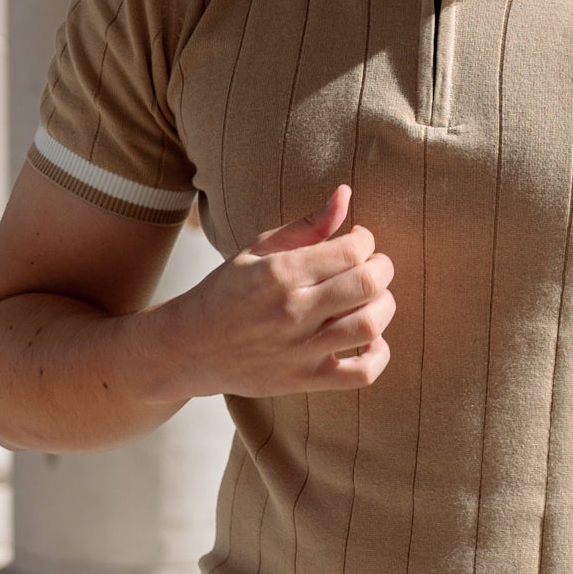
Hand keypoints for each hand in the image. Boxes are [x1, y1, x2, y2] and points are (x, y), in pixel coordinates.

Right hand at [161, 183, 395, 399]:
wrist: (189, 347)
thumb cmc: (227, 292)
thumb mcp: (259, 249)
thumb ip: (307, 224)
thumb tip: (345, 194)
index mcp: (280, 272)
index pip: (352, 249)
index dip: (365, 239)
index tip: (357, 240)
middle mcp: (292, 311)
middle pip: (368, 283)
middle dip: (382, 267)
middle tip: (372, 265)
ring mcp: (299, 350)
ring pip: (370, 325)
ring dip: (384, 305)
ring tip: (371, 298)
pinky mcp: (304, 380)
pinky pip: (361, 374)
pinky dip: (379, 356)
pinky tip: (371, 339)